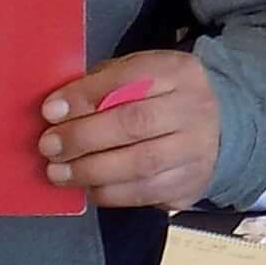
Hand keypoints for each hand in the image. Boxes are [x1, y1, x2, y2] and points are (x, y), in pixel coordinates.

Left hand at [40, 50, 219, 207]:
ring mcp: (197, 149)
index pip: (127, 79)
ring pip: (141, 164)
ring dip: (91, 171)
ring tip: (59, 172)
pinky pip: (145, 193)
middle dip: (83, 137)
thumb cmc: (160, 99)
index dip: (85, 96)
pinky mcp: (190, 183)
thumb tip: (58, 112)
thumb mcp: (136, 75)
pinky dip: (109, 193)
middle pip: (135, 124)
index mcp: (176, 71)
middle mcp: (193, 109)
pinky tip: (87, 187)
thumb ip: (101, 86)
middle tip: (49, 147)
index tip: (50, 111)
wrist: (216, 129)